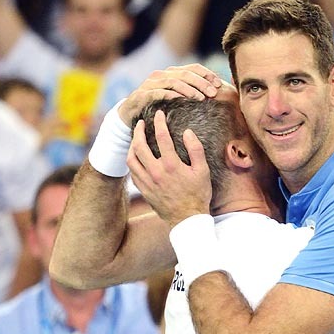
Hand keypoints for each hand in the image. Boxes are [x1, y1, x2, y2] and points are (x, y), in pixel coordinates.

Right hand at [119, 64, 222, 125]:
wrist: (130, 115)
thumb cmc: (160, 108)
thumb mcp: (178, 99)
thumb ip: (193, 94)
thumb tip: (217, 95)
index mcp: (172, 73)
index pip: (193, 68)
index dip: (207, 74)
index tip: (219, 84)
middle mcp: (161, 75)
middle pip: (185, 74)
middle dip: (201, 82)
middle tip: (213, 93)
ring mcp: (151, 84)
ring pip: (173, 81)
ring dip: (189, 89)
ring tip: (201, 98)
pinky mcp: (142, 94)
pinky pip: (158, 92)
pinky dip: (171, 95)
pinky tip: (181, 100)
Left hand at [127, 110, 211, 226]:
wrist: (187, 218)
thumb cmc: (198, 194)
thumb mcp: (203, 171)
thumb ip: (195, 150)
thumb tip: (187, 132)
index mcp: (171, 165)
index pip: (162, 137)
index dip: (159, 122)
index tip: (158, 114)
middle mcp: (156, 172)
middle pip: (140, 145)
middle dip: (138, 130)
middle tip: (140, 123)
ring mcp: (147, 181)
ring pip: (131, 158)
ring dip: (131, 145)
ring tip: (135, 139)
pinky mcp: (143, 190)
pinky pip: (132, 171)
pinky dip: (132, 161)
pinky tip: (136, 157)